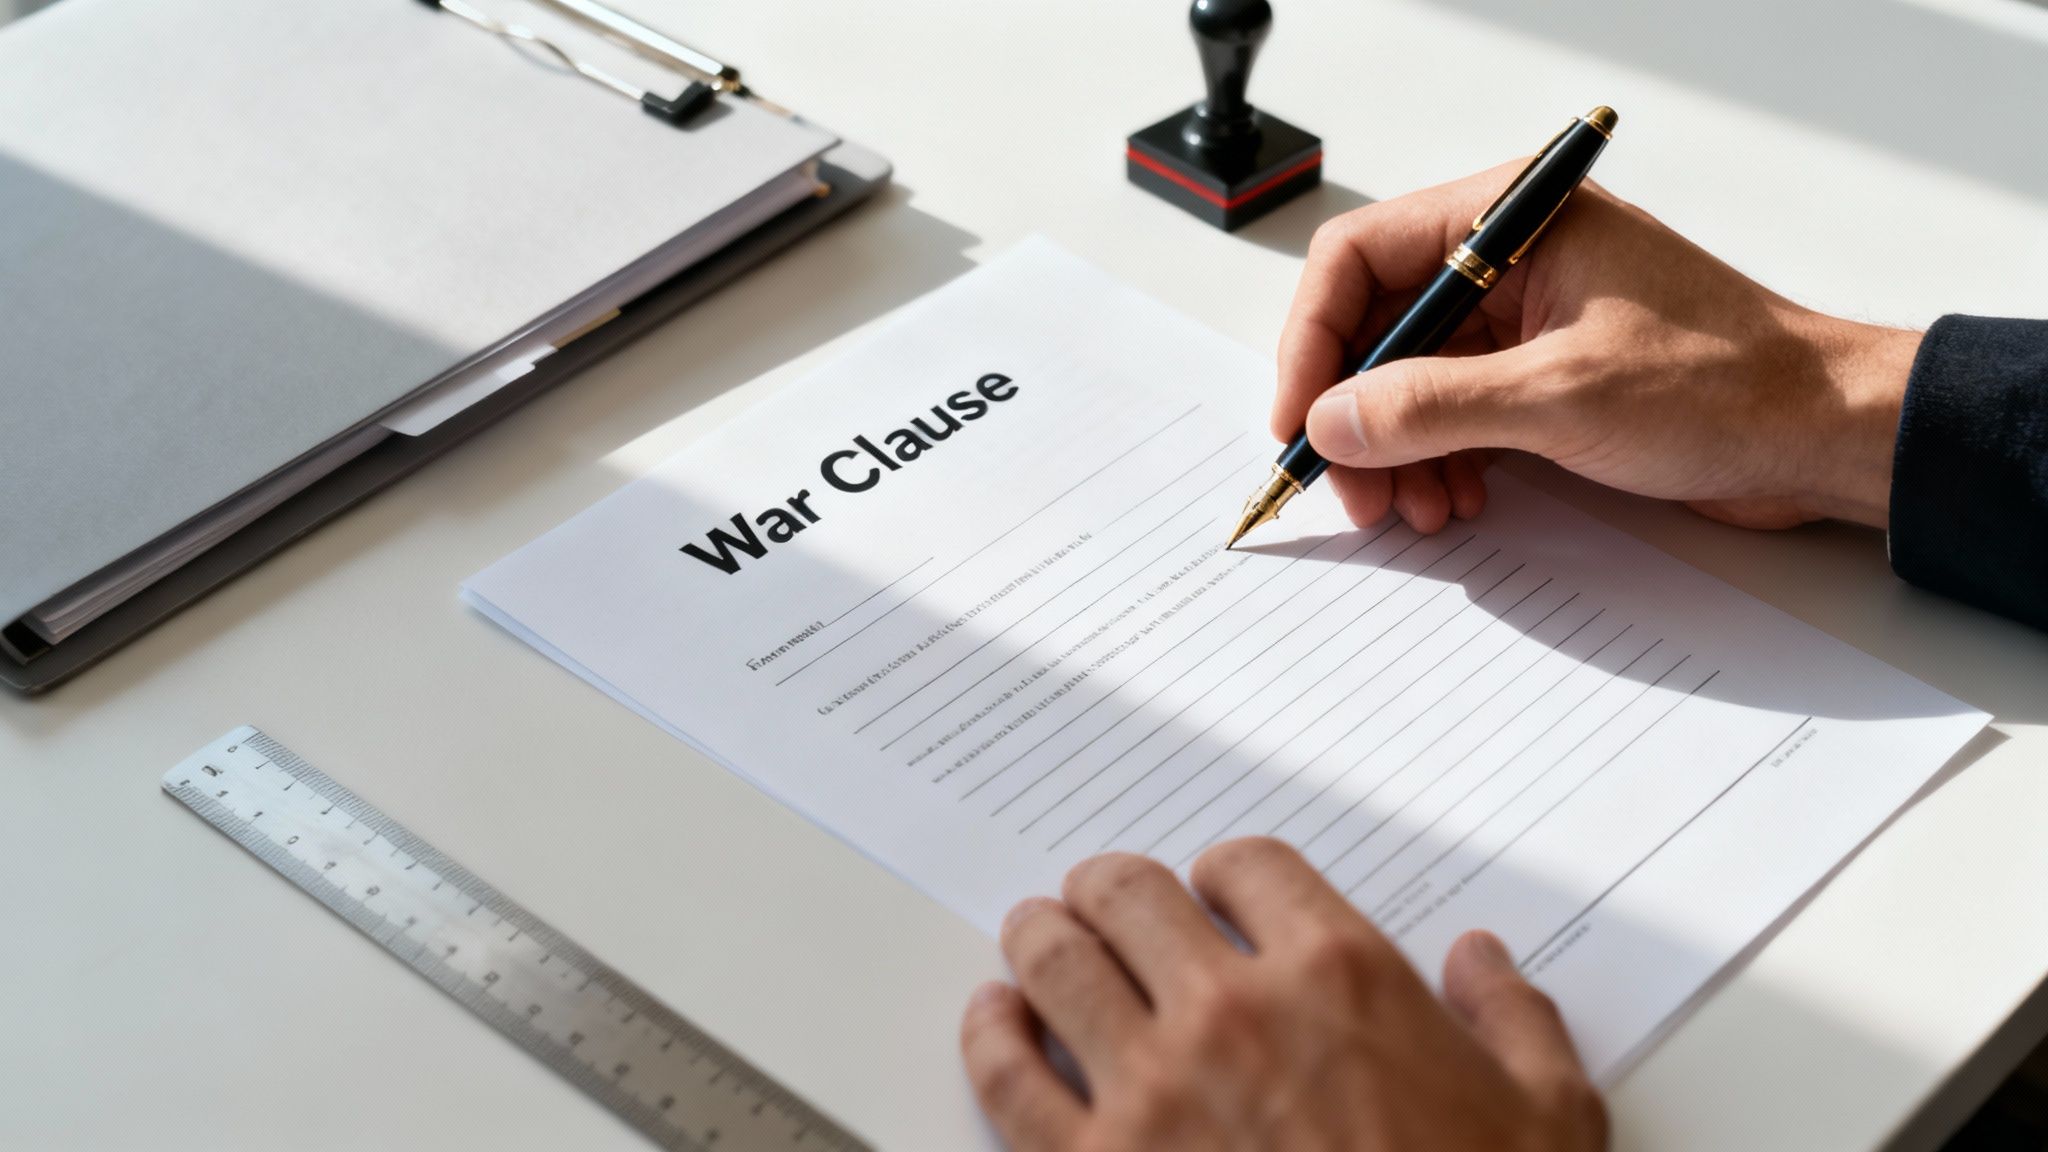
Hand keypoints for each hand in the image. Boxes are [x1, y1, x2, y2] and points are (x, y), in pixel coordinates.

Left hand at [959, 839, 1605, 1151]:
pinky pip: (1008, 1077)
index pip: (1247, 866)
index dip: (1224, 872)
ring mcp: (1155, 1089)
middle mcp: (1235, 1012)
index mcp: (1342, 978)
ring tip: (1039, 935)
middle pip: (1129, 894)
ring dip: (1043, 936)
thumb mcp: (1551, 1117)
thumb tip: (1485, 959)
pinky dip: (990, 1033)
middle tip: (1104, 899)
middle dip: (1112, 888)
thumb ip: (1515, 1018)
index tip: (1214, 890)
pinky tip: (997, 1019)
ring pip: (1057, 961)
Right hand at [1276, 161, 1920, 532]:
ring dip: (1397, 451)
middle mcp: (1511, 261)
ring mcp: (1526, 321)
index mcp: (1514, 221)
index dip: (1314, 342)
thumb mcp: (1561, 394)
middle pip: (1377, 327)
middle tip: (1351, 488)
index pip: (1361, 259)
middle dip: (1355, 414)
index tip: (1300, 419)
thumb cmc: (1729, 385)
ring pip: (1410, 381)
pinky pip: (1454, 414)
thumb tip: (1332, 419)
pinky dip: (1439, 461)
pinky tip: (1454, 502)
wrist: (1821, 437)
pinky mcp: (1543, 377)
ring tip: (1414, 509)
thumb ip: (1433, 404)